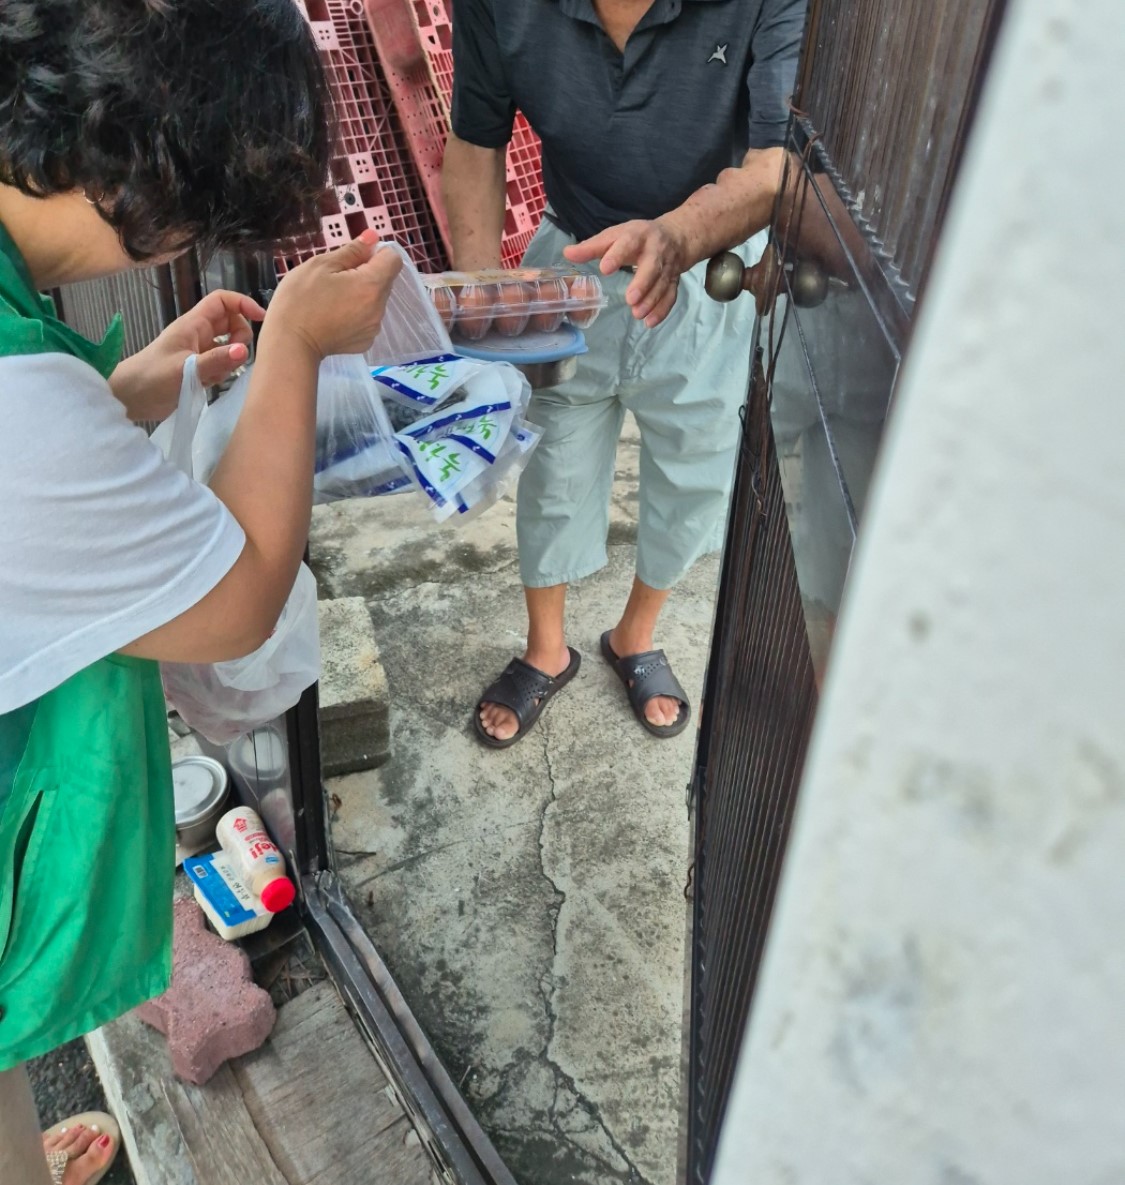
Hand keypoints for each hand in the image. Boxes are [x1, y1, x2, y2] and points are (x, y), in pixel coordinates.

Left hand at [109, 290, 264, 420]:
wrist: (130, 399)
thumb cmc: (152, 378)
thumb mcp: (186, 369)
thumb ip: (216, 360)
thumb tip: (245, 350)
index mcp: (193, 324)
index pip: (222, 301)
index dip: (243, 303)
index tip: (261, 318)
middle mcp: (198, 334)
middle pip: (231, 323)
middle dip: (240, 337)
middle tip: (236, 357)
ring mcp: (199, 352)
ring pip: (228, 346)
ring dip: (231, 360)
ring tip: (216, 375)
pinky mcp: (199, 369)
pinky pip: (221, 365)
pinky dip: (222, 373)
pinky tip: (208, 384)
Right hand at [263, 231, 403, 359]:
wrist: (290, 343)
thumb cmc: (300, 299)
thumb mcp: (321, 265)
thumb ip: (352, 251)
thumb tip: (373, 238)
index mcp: (371, 285)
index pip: (393, 259)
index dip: (376, 253)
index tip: (356, 258)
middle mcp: (380, 308)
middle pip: (384, 280)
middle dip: (366, 274)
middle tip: (336, 279)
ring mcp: (374, 328)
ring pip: (376, 300)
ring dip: (361, 294)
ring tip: (333, 299)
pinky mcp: (366, 341)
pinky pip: (368, 319)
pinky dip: (357, 313)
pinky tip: (335, 316)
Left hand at [564, 218, 688, 327]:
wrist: (677, 237)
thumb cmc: (638, 238)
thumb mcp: (615, 236)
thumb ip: (592, 247)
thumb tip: (567, 253)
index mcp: (638, 235)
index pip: (628, 243)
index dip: (617, 255)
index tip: (604, 269)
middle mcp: (656, 250)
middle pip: (652, 266)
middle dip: (642, 283)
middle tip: (629, 299)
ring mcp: (667, 266)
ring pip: (662, 284)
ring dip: (651, 300)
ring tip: (637, 314)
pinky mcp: (674, 281)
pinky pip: (671, 296)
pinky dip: (662, 310)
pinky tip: (650, 322)